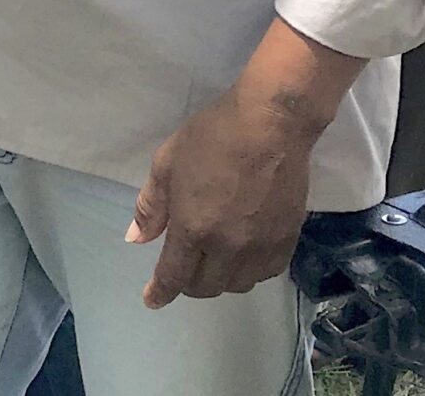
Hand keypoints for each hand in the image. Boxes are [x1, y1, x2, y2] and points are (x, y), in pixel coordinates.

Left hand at [127, 81, 324, 308]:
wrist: (271, 124)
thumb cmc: (212, 136)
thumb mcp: (167, 163)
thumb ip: (150, 206)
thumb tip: (136, 239)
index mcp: (193, 228)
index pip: (174, 276)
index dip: (160, 292)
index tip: (152, 300)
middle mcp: (228, 247)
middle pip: (206, 286)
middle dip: (188, 284)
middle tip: (183, 269)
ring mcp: (260, 246)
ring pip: (237, 284)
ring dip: (220, 279)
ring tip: (213, 262)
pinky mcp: (287, 239)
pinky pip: (267, 273)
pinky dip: (250, 271)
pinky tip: (244, 256)